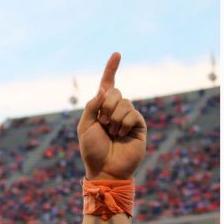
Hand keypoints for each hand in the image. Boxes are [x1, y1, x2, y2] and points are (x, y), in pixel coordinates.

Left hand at [78, 52, 146, 179]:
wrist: (105, 170)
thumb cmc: (92, 151)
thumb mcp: (85, 126)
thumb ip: (92, 106)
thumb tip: (104, 90)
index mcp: (101, 108)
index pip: (108, 84)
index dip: (111, 69)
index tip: (117, 54)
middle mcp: (116, 110)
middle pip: (116, 92)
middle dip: (106, 106)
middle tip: (103, 124)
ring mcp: (128, 118)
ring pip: (124, 103)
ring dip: (114, 118)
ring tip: (113, 133)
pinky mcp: (138, 126)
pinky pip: (132, 114)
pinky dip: (124, 124)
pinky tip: (122, 135)